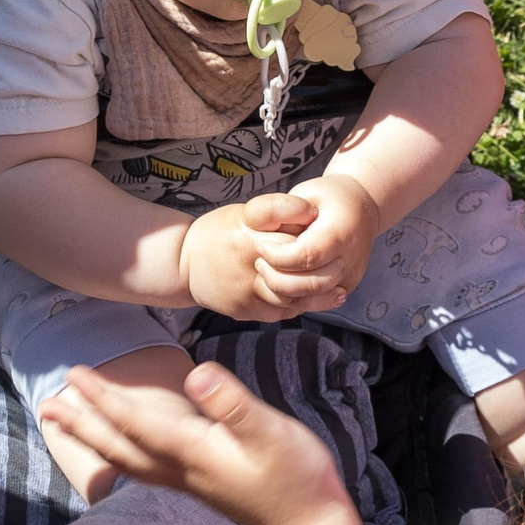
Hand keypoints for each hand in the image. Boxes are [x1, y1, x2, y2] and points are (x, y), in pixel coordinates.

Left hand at [42, 359, 346, 524]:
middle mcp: (180, 469)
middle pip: (118, 445)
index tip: (75, 376)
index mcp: (191, 451)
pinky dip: (120, 454)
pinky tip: (119, 450)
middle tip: (47, 406)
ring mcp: (186, 481)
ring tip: (68, 425)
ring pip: (126, 458)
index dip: (103, 398)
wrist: (309, 524)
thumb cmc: (295, 475)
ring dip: (94, 440)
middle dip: (82, 424)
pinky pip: (143, 468)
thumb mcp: (270, 432)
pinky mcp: (197, 485)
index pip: (135, 422)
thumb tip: (196, 377)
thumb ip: (232, 404)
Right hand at [180, 203, 324, 321]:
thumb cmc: (219, 232)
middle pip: (300, 278)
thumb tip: (311, 212)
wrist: (182, 263)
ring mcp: (247, 294)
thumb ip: (277, 212)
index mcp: (251, 239)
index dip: (316, 247)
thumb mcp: (245, 213)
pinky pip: (281, 312)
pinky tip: (311, 299)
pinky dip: (298, 306)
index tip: (333, 246)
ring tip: (337, 289)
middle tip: (342, 273)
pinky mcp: (245, 312)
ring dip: (317, 296)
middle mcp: (249, 269)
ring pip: (293, 300)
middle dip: (324, 276)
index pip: (296, 246)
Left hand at [257, 175, 376, 303]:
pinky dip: (295, 298)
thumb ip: (283, 211)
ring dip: (284, 291)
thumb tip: (267, 237)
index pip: (307, 255)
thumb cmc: (327, 198)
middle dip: (277, 279)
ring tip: (268, 271)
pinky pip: (317, 303)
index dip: (278, 256)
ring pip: (313, 299)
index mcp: (342, 230)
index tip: (260, 248)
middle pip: (312, 284)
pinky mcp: (345, 287)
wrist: (361, 208)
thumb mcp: (305, 192)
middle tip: (260, 262)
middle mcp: (350, 258)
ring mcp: (350, 276)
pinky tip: (281, 282)